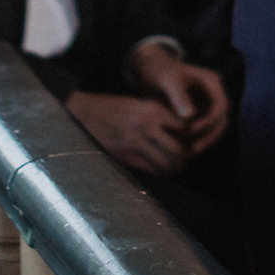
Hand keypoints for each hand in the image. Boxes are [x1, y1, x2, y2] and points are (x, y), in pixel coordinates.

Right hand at [65, 89, 193, 176]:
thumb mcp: (139, 103)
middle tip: (186, 159)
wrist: (83, 112)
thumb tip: (182, 130)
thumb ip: (159, 115)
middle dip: (185, 157)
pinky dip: (158, 171)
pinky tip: (159, 170)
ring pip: (165, 162)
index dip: (191, 137)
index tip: (191, 140)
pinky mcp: (123, 155)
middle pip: (178, 149)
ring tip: (174, 166)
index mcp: (152, 109)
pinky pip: (149, 168)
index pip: (184, 127)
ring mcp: (134, 142)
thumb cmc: (113, 107)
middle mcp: (146, 125)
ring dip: (173, 167)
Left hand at [130, 43, 231, 156]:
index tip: (191, 130)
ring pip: (213, 128)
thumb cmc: (160, 70)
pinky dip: (194, 140)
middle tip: (193, 149)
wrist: (150, 71)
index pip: (221, 105)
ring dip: (204, 141)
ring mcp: (207, 105)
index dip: (210, 120)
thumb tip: (189, 117)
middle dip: (209, 136)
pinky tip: (181, 149)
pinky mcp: (198, 115)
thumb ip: (179, 96)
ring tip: (187, 153)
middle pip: (221, 120)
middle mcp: (213, 94)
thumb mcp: (168, 80)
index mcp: (212, 82)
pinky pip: (202, 131)